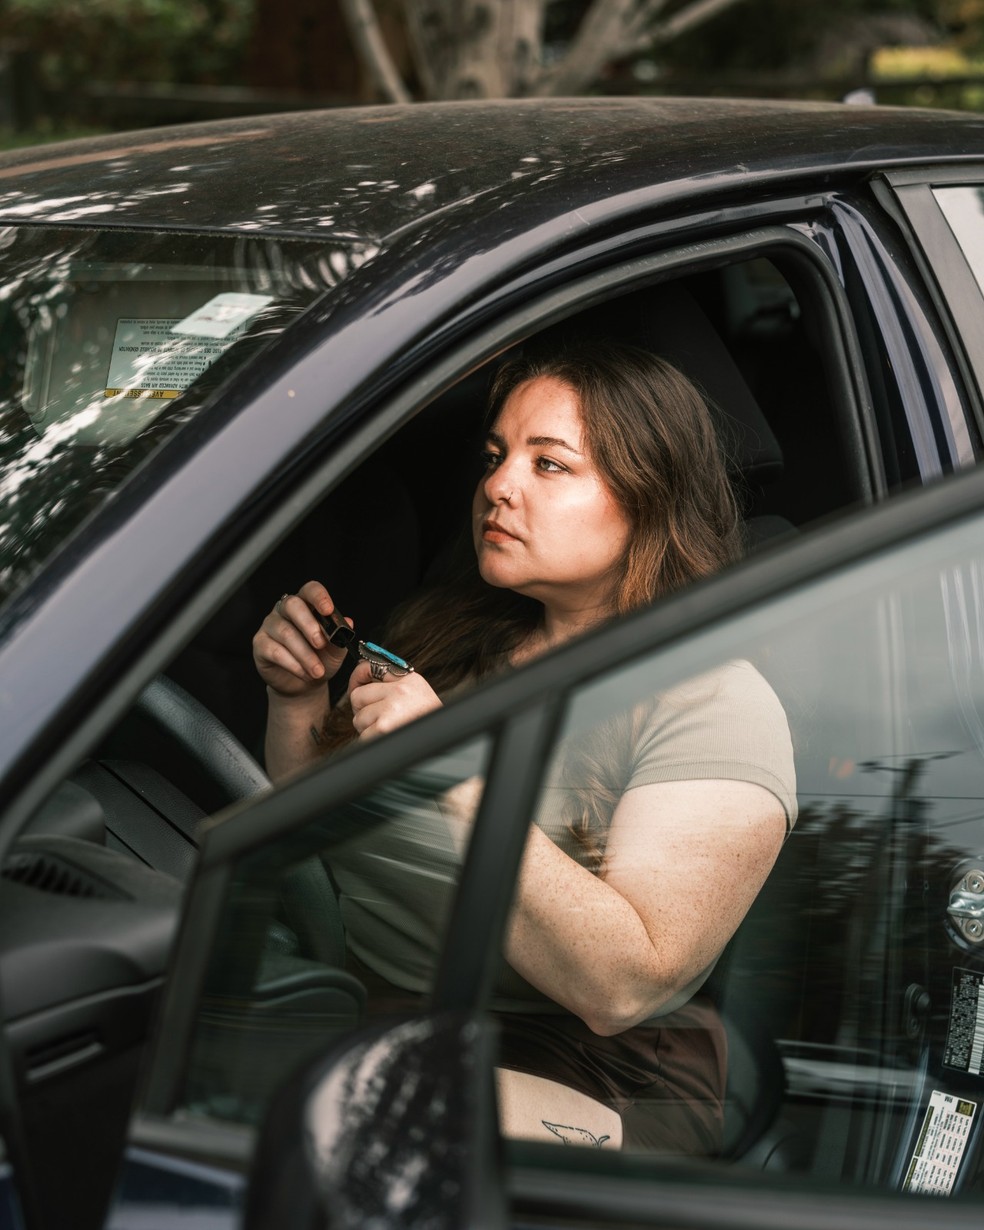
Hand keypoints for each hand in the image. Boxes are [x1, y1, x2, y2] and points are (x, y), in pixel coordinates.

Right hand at [253, 580, 350, 699]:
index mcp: (306, 605)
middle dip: (309, 625)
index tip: (328, 610)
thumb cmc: (321, 660)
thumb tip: (348, 622)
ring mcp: (270, 625)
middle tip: (321, 644)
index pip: (310, 590)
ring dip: (305, 654)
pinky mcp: (260, 644)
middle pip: (292, 605)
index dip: (319, 597)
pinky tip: (304, 673)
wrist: (305, 685)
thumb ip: (340, 636)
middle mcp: (285, 610)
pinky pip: (274, 650)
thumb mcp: (336, 650)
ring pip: (285, 632)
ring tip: (317, 671)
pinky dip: (292, 664)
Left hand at [348, 659, 441, 739]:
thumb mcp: (417, 692)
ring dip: (368, 728)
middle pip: (357, 696)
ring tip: (388, 729)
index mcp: (407, 679)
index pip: (369, 667)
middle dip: (363, 709)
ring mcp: (390, 709)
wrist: (442, 738)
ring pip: (358, 719)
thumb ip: (392, 683)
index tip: (356, 685)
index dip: (358, 678)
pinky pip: (362, 736)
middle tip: (379, 717)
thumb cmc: (428, 720)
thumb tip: (362, 677)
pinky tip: (387, 739)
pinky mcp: (383, 728)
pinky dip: (371, 741)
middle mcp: (399, 691)